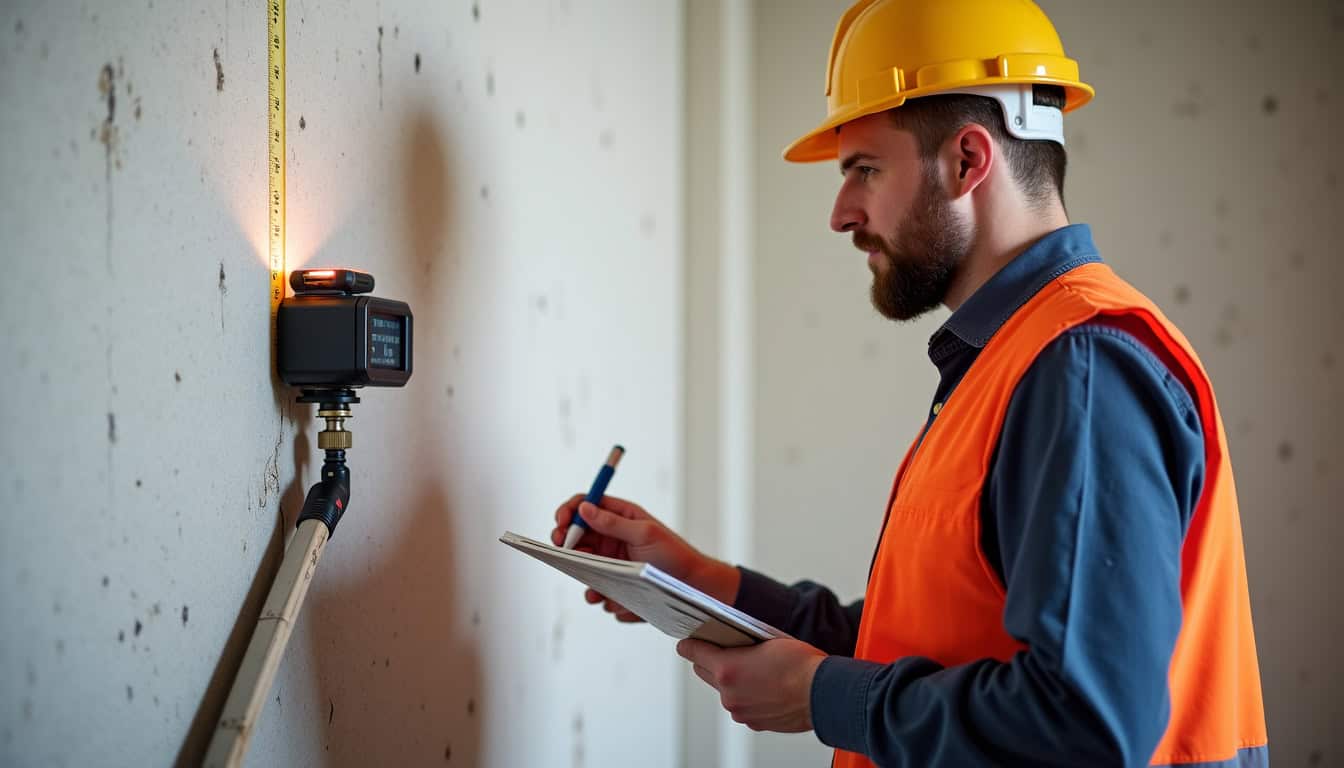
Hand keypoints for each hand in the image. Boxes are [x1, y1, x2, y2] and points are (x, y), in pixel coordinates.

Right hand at [551, 494, 739, 620]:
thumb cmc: (675, 556)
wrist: (693, 588)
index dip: (569, 511)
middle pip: (576, 537)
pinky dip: (602, 597)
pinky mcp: (614, 585)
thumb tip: (584, 508)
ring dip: (584, 577)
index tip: (560, 523)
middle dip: (567, 545)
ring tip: (595, 590)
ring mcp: (610, 563)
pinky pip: (597, 591)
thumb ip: (613, 522)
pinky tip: (616, 601)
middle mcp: (612, 538)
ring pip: (582, 567)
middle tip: (564, 553)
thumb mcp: (645, 534)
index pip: (585, 505)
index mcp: (620, 517)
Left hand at [676, 637, 826, 732]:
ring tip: (754, 670)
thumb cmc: (801, 664)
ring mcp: (740, 711)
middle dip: (710, 661)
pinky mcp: (754, 722)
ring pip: (725, 691)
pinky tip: (765, 687)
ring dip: (732, 681)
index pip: (694, 653)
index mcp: (727, 669)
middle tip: (720, 651)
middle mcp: (728, 694)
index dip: (689, 645)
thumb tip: (732, 646)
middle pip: (704, 673)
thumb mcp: (767, 641)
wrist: (824, 693)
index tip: (685, 643)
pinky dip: (748, 696)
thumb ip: (742, 646)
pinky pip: (742, 705)